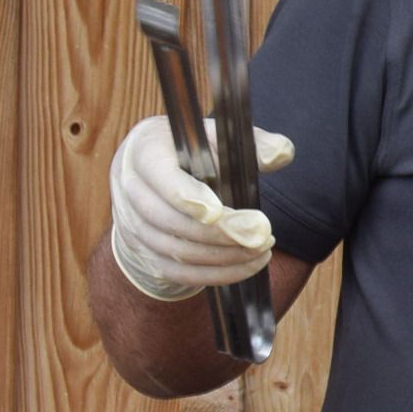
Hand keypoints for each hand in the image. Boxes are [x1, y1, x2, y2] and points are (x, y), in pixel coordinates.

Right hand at [107, 116, 295, 301]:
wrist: (156, 172)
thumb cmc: (194, 150)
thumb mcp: (220, 136)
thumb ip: (254, 143)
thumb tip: (281, 154)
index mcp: (146, 152)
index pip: (160, 177)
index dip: (186, 197)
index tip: (219, 212)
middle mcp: (131, 189)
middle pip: (167, 220)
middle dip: (218, 234)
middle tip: (261, 234)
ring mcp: (133, 225)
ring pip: (173, 251)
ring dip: (222, 256)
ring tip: (262, 248)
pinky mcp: (146, 252)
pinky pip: (177, 273)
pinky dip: (214, 274)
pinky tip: (247, 265)